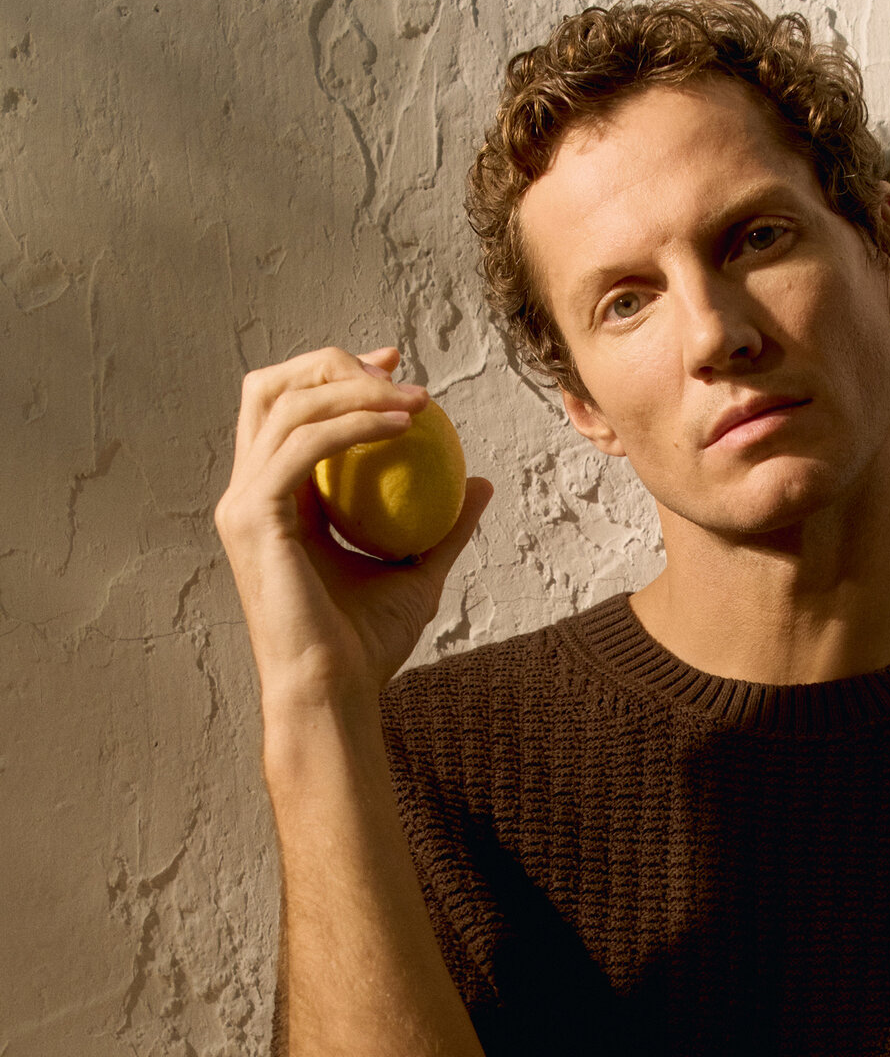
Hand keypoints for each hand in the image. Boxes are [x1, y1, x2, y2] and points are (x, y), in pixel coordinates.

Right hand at [213, 343, 492, 713]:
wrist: (335, 693)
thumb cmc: (367, 647)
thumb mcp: (418, 572)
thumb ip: (444, 526)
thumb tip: (479, 484)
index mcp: (276, 501)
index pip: (293, 412)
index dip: (337, 376)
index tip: (397, 370)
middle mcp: (248, 494)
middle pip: (272, 389)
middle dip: (331, 362)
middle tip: (397, 365)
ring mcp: (243, 504)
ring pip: (286, 406)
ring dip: (353, 388)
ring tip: (417, 401)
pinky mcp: (252, 517)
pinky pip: (303, 446)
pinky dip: (352, 425)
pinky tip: (403, 426)